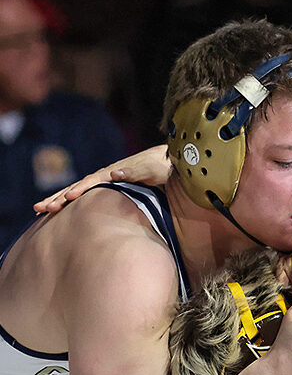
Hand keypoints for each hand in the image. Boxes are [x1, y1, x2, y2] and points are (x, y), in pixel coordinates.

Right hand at [33, 145, 170, 213]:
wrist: (168, 162)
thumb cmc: (161, 166)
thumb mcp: (151, 169)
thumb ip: (135, 171)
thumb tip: (114, 174)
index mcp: (114, 172)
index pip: (91, 182)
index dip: (80, 190)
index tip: (68, 198)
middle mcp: (106, 176)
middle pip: (78, 187)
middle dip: (59, 197)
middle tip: (40, 208)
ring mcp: (106, 182)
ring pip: (78, 192)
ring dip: (59, 200)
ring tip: (41, 210)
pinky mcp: (109, 189)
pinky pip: (87, 197)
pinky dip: (72, 204)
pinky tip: (62, 212)